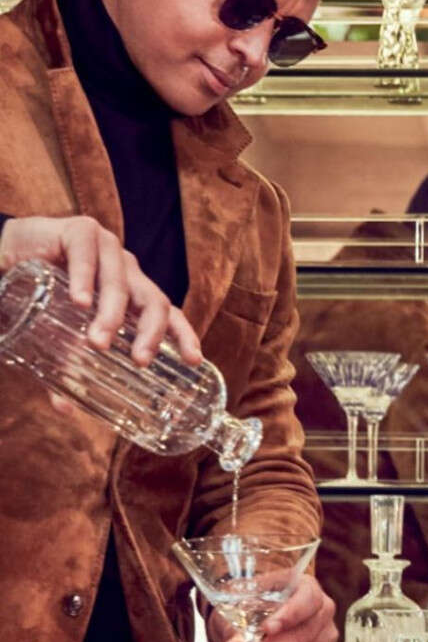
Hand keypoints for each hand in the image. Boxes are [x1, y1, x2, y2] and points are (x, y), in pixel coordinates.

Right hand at [0, 215, 201, 366]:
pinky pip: (88, 256)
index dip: (183, 336)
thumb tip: (66, 410)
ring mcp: (108, 249)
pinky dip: (84, 280)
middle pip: (154, 301)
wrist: (4, 254)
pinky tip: (80, 302)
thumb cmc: (42, 295)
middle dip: (151, 333)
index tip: (193, 361)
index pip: (168, 315)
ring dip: (112, 315)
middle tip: (140, 361)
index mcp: (133, 293)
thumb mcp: (60, 333)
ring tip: (98, 342)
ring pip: (121, 284)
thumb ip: (67, 365)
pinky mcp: (80, 231)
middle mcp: (128, 271)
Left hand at [209, 575, 337, 641]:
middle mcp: (324, 610)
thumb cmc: (251, 605)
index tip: (266, 629)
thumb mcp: (236, 607)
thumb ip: (234, 626)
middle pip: (304, 634)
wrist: (259, 617)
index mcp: (307, 587)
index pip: (306, 599)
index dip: (289, 615)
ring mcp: (326, 637)